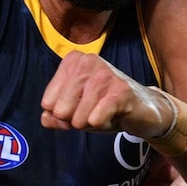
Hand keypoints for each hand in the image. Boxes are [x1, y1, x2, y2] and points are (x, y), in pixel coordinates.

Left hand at [40, 52, 173, 136]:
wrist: (141, 109)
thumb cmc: (104, 107)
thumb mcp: (75, 111)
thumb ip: (56, 116)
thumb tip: (45, 118)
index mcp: (72, 61)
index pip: (48, 103)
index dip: (62, 115)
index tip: (79, 108)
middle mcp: (88, 62)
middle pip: (60, 110)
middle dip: (75, 121)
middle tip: (93, 113)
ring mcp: (105, 74)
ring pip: (78, 117)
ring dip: (90, 123)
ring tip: (104, 113)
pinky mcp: (121, 90)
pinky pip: (95, 119)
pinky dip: (100, 124)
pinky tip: (113, 116)